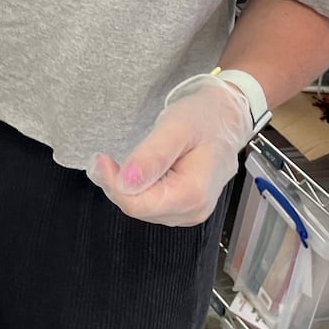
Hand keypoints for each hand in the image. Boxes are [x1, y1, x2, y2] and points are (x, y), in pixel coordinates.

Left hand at [88, 75, 251, 225]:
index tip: (100, 158)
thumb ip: (152, 156)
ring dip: (126, 187)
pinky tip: (139, 170)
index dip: (113, 184)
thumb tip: (126, 182)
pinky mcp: (185, 206)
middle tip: (105, 158)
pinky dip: (138, 188)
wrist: (227, 117)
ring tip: (124, 161)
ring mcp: (190, 211)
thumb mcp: (176, 127)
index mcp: (192, 194)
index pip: (137, 205)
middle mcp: (193, 211)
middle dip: (117, 185)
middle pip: (138, 208)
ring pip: (142, 208)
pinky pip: (151, 203)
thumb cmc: (205, 118)